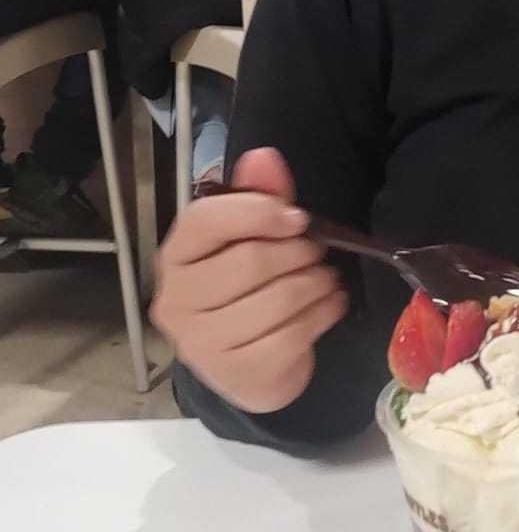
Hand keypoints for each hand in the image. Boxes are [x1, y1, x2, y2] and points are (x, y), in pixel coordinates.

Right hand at [150, 148, 348, 412]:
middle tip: (315, 251)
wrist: (253, 362)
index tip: (297, 217)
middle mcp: (176, 302)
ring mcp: (202, 345)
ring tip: (324, 278)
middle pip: (249, 262)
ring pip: (277, 300)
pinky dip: (323, 313)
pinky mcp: (238, 375)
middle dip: (297, 252)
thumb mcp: (255, 235)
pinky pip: (292, 336)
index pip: (204, 222)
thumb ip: (259, 195)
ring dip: (316, 282)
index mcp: (176, 257)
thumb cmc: (250, 287)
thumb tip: (264, 157)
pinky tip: (329, 304)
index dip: (258, 212)